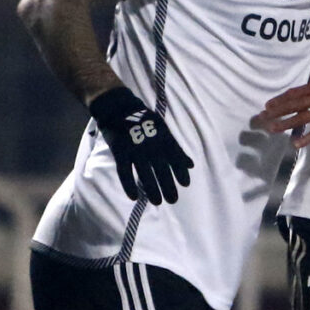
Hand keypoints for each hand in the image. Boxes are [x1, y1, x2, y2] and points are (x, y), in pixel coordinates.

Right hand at [89, 87, 193, 203]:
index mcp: (162, 138)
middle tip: (173, 199)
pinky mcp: (120, 152)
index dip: (180, 171)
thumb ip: (176, 148)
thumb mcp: (163, 129)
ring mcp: (134, 149)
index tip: (186, 184)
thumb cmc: (144, 119)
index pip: (175, 157)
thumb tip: (191, 165)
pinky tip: (134, 197)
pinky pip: (124, 172)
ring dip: (152, 189)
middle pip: (161, 169)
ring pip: (145, 174)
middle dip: (168, 185)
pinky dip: (128, 185)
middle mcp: (150, 145)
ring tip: (158, 201)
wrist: (118, 108)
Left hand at [254, 75, 309, 147]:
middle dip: (275, 112)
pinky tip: (295, 143)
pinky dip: (305, 137)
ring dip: (284, 124)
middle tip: (260, 118)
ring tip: (272, 129)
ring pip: (300, 117)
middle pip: (292, 105)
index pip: (294, 93)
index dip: (279, 100)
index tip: (267, 105)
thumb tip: (308, 96)